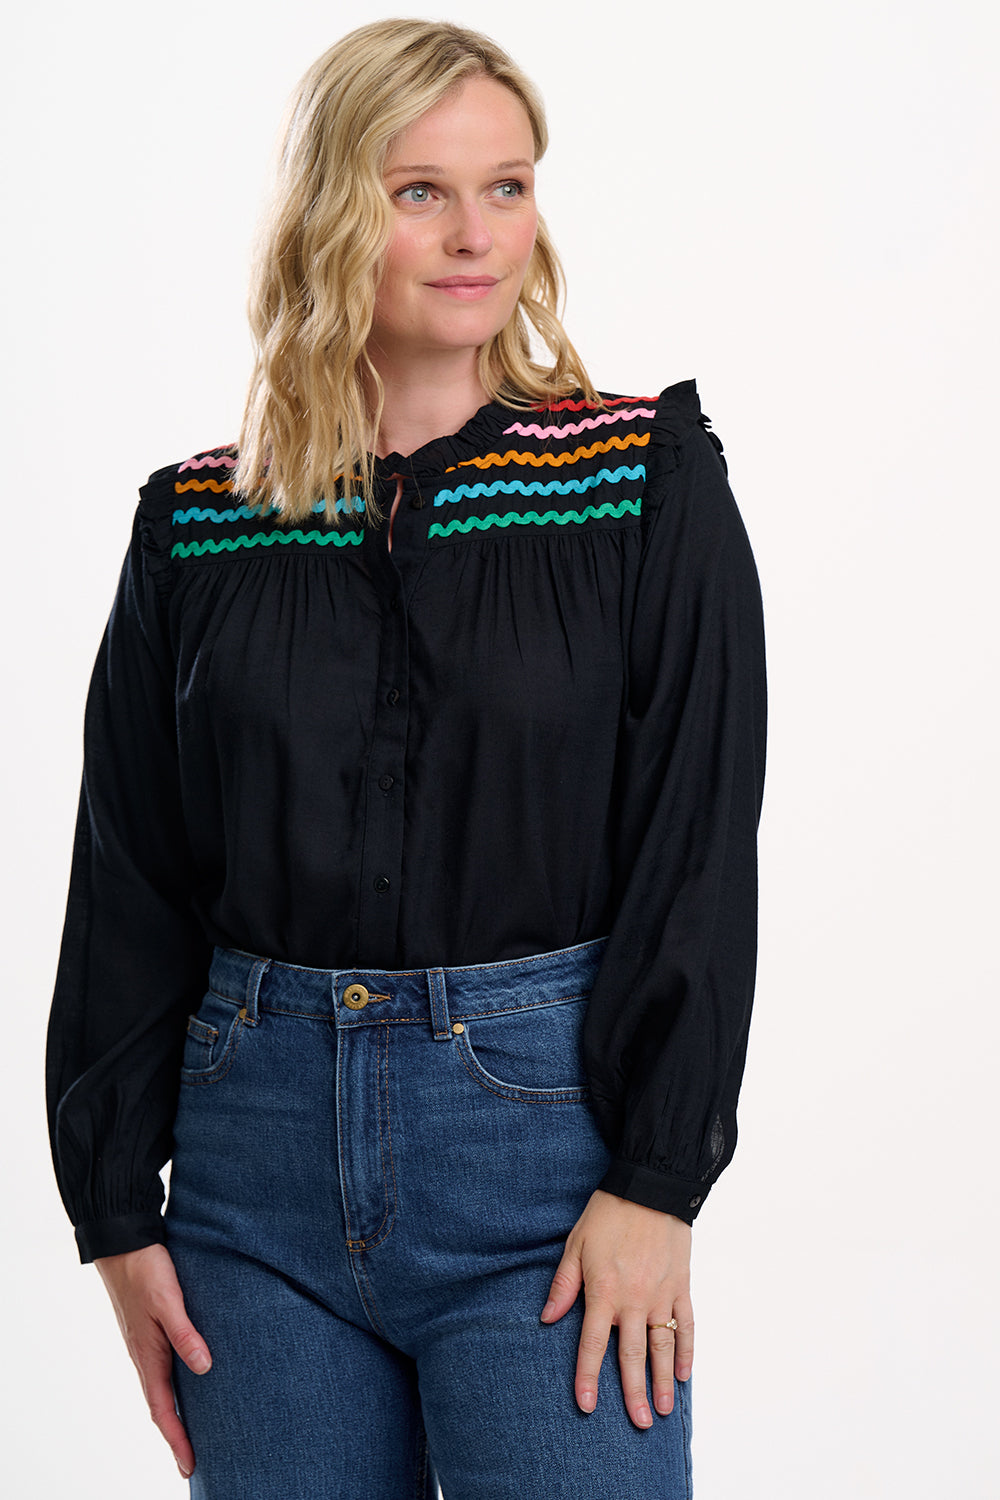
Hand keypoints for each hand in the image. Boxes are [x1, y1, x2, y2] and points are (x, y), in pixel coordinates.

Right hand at [94, 1243, 211, 1478]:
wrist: (123, 1243)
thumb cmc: (146, 1271)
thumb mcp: (168, 1302)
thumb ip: (186, 1334)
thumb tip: (205, 1368)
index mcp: (147, 1356)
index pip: (162, 1410)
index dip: (176, 1439)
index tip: (189, 1467)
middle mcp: (145, 1356)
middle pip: (161, 1406)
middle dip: (176, 1436)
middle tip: (192, 1462)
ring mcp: (146, 1344)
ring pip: (162, 1388)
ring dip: (174, 1414)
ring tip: (193, 1433)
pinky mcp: (150, 1330)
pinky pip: (163, 1369)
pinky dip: (173, 1388)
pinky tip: (187, 1384)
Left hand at [539, 1188, 692, 1427]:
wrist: (651, 1186)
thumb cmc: (608, 1213)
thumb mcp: (576, 1244)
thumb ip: (564, 1285)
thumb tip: (546, 1319)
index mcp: (603, 1291)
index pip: (592, 1345)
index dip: (587, 1377)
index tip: (586, 1406)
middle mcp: (633, 1300)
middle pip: (632, 1356)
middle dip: (634, 1393)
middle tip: (640, 1423)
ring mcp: (661, 1294)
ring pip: (662, 1347)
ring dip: (663, 1381)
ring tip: (664, 1409)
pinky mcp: (681, 1285)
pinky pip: (686, 1324)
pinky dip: (687, 1350)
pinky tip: (685, 1373)